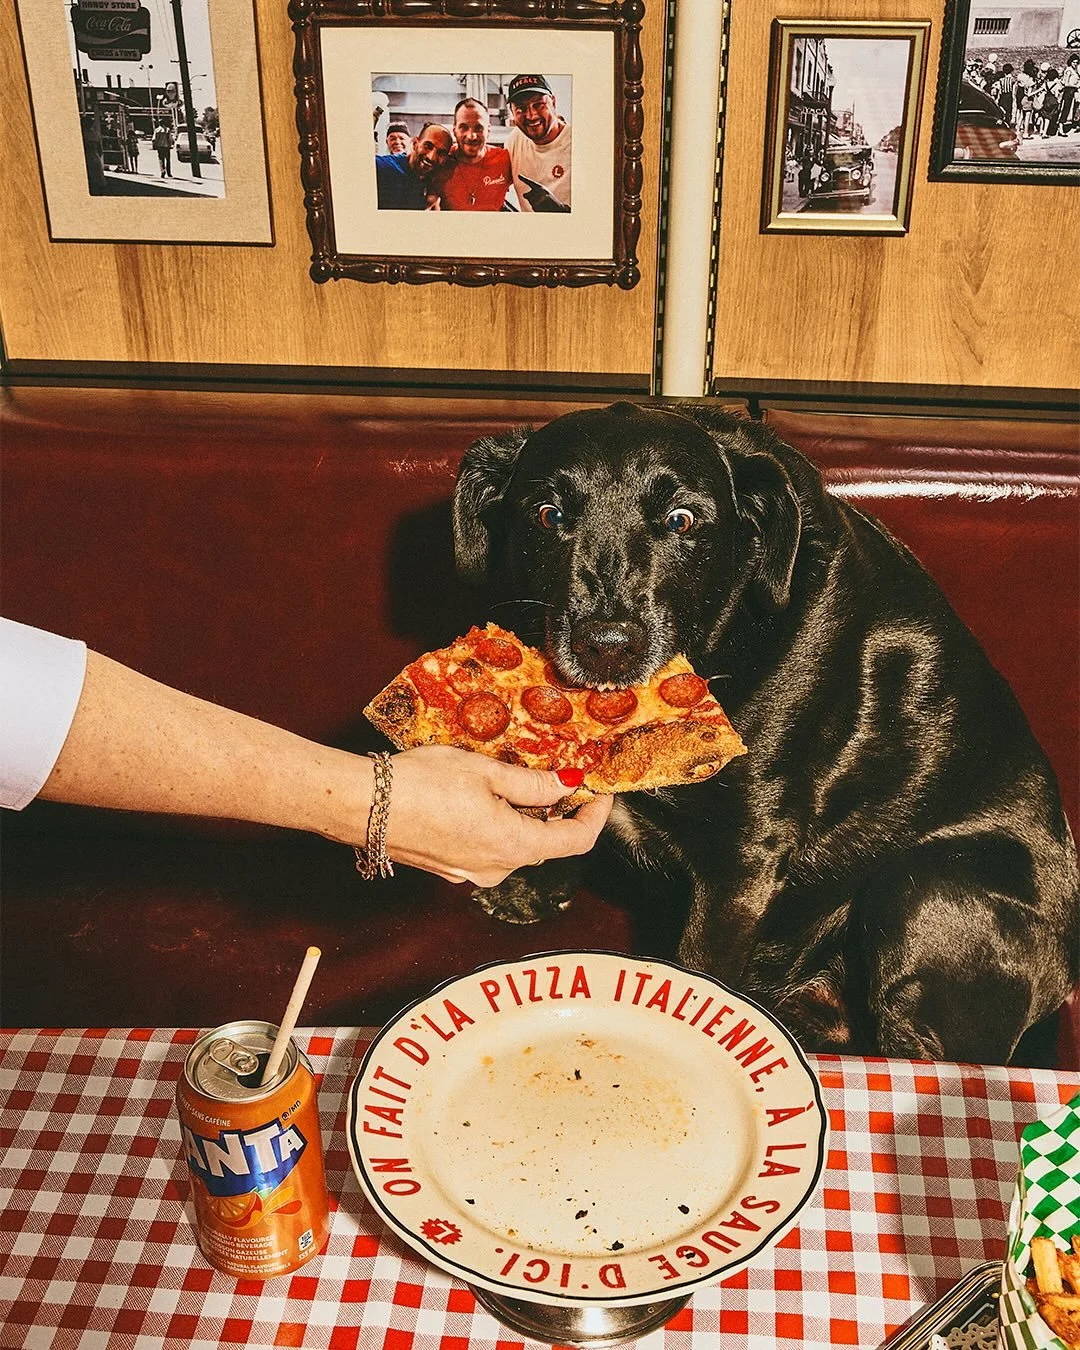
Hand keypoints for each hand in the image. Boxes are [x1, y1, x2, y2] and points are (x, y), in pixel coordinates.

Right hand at [384, 745, 612, 885]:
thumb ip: (533, 783)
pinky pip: (487, 849)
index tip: (600, 792)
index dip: (596, 815)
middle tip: (558, 776)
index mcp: (513, 845)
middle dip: (557, 811)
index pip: (575, 841)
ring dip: (524, 817)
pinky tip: (480, 798)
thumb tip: (569, 784)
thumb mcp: (486, 771)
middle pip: (544, 843)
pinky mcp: (448, 868)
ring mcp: (470, 873)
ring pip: (514, 845)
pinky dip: (497, 826)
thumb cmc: (420, 784)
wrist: (361, 805)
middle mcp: (496, 869)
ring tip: (513, 780)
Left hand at [519, 175, 570, 212]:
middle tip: (540, 202)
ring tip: (542, 205)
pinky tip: (543, 208)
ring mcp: (541, 196)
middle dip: (531, 200)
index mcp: (540, 187)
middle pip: (527, 196)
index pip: (530, 182)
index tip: (518, 175)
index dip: (524, 179)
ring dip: (535, 206)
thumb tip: (524, 195)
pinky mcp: (542, 201)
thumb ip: (531, 194)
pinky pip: (534, 207)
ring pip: (530, 202)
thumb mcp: (541, 196)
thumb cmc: (549, 202)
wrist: (558, 208)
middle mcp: (540, 190)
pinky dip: (537, 209)